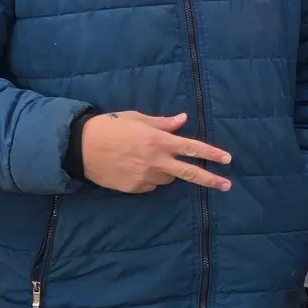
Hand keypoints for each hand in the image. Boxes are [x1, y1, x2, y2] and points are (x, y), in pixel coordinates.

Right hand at [81, 111, 232, 193]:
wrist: (80, 147)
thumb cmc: (109, 126)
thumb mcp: (137, 119)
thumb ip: (163, 123)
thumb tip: (182, 120)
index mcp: (158, 140)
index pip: (192, 147)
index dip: (211, 153)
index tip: (227, 159)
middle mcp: (155, 161)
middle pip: (189, 173)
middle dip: (210, 179)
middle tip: (226, 185)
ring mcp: (145, 177)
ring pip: (167, 178)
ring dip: (167, 171)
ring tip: (147, 159)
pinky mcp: (134, 188)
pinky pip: (150, 185)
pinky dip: (150, 178)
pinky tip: (135, 167)